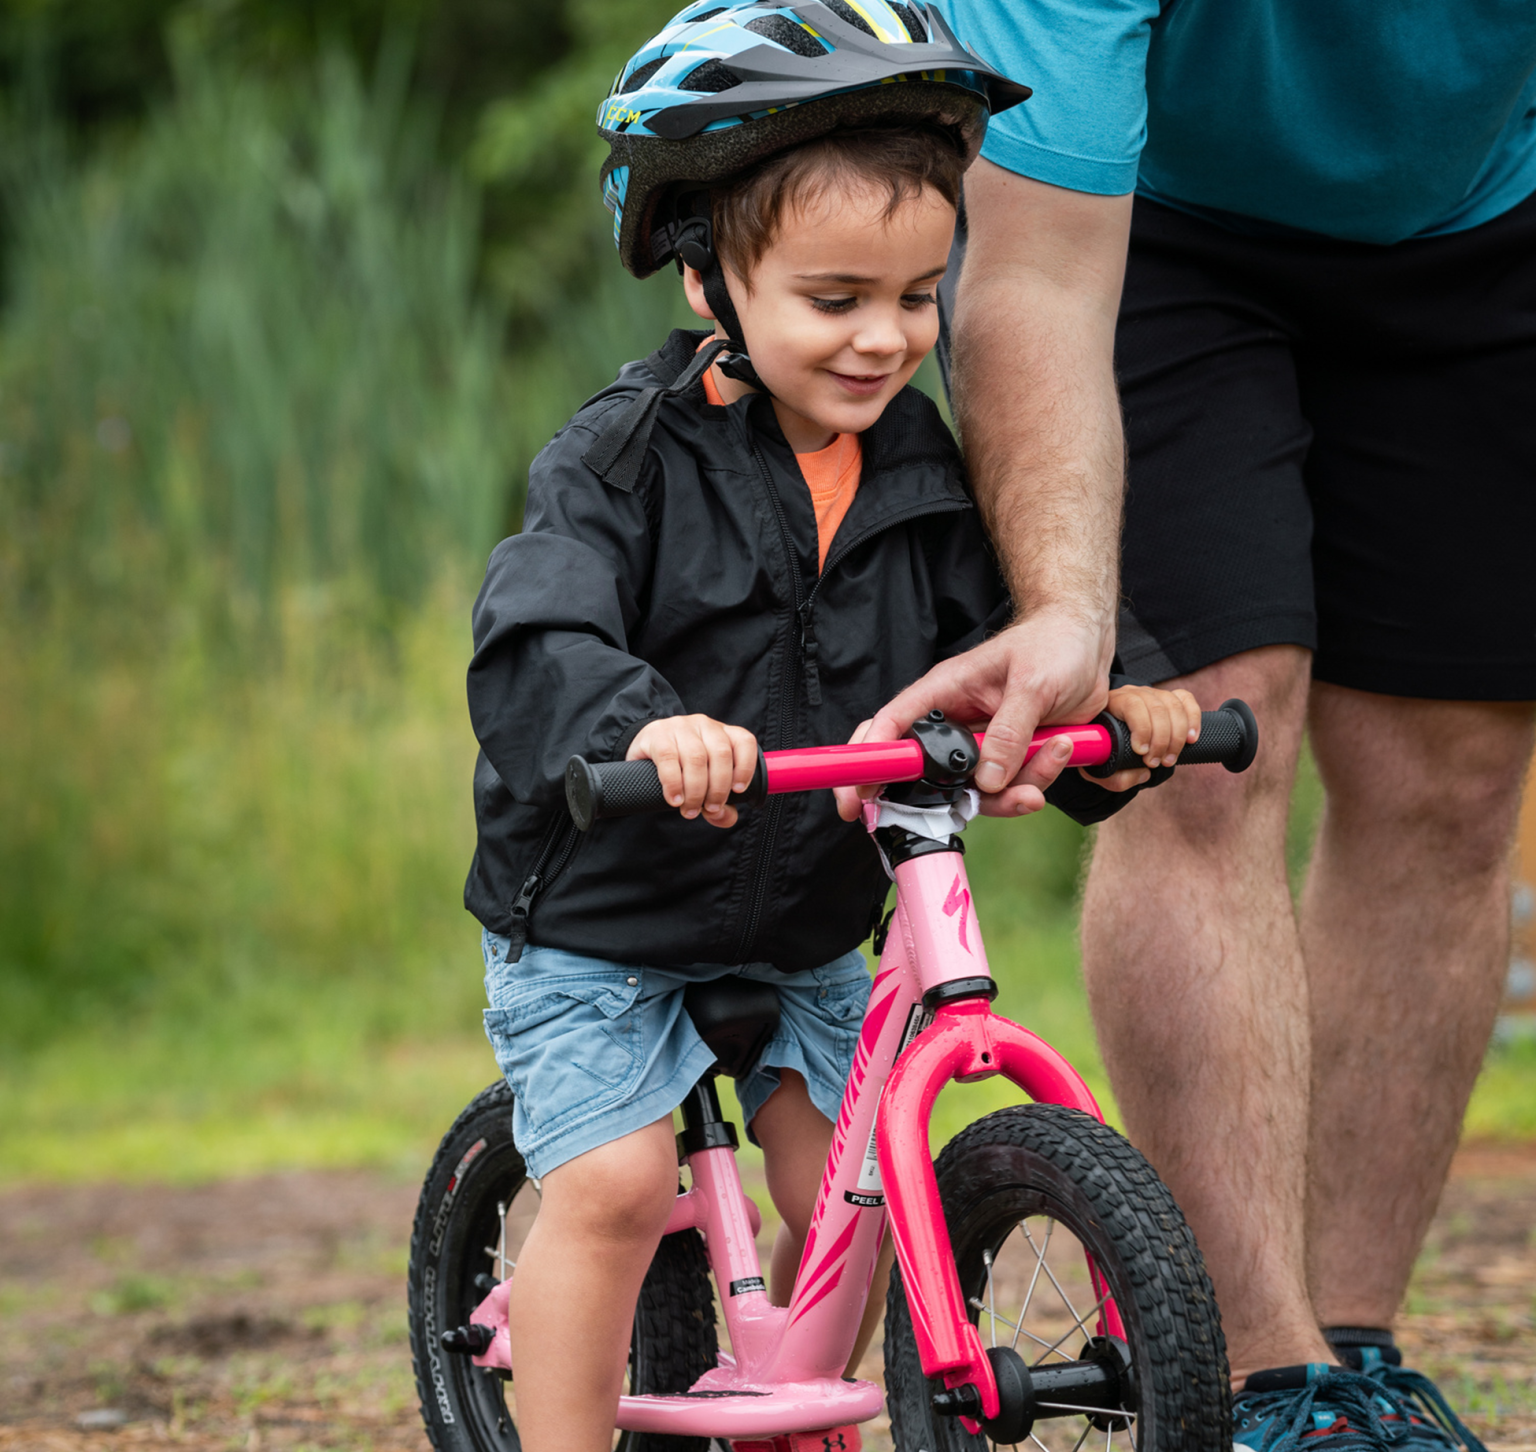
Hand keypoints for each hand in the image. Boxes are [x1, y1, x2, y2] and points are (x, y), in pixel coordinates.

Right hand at [627, 715, 757, 827]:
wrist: (643, 751)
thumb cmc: (680, 767)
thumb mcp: (704, 782)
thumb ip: (720, 804)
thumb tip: (723, 817)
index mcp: (722, 733)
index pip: (744, 741)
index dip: (746, 767)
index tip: (738, 790)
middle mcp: (704, 725)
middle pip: (721, 754)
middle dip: (718, 788)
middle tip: (710, 808)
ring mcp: (680, 726)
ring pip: (696, 758)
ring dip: (696, 790)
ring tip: (690, 810)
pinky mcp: (658, 734)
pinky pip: (669, 759)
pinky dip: (674, 784)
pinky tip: (675, 799)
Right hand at [850, 608, 1112, 817]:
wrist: (1087, 645)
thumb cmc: (1052, 646)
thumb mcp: (1032, 683)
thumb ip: (1009, 732)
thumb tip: (987, 780)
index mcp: (943, 692)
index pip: (893, 724)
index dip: (870, 758)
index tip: (858, 793)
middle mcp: (955, 723)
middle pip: (926, 774)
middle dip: (945, 800)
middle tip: (958, 815)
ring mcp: (979, 746)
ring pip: (975, 791)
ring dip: (1012, 790)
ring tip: (1053, 754)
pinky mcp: (1006, 760)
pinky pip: (1009, 788)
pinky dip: (1036, 780)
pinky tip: (1061, 750)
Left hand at [1090, 684, 1201, 792]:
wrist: (1111, 743)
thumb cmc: (1106, 753)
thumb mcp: (1104, 767)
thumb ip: (1117, 777)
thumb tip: (1144, 773)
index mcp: (1113, 703)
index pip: (1132, 705)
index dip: (1142, 728)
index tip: (1142, 752)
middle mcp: (1134, 694)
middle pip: (1156, 708)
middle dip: (1161, 740)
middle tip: (1155, 763)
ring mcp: (1154, 695)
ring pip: (1174, 706)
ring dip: (1177, 736)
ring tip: (1169, 759)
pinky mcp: (1170, 699)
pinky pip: (1186, 700)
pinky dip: (1193, 719)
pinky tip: (1191, 739)